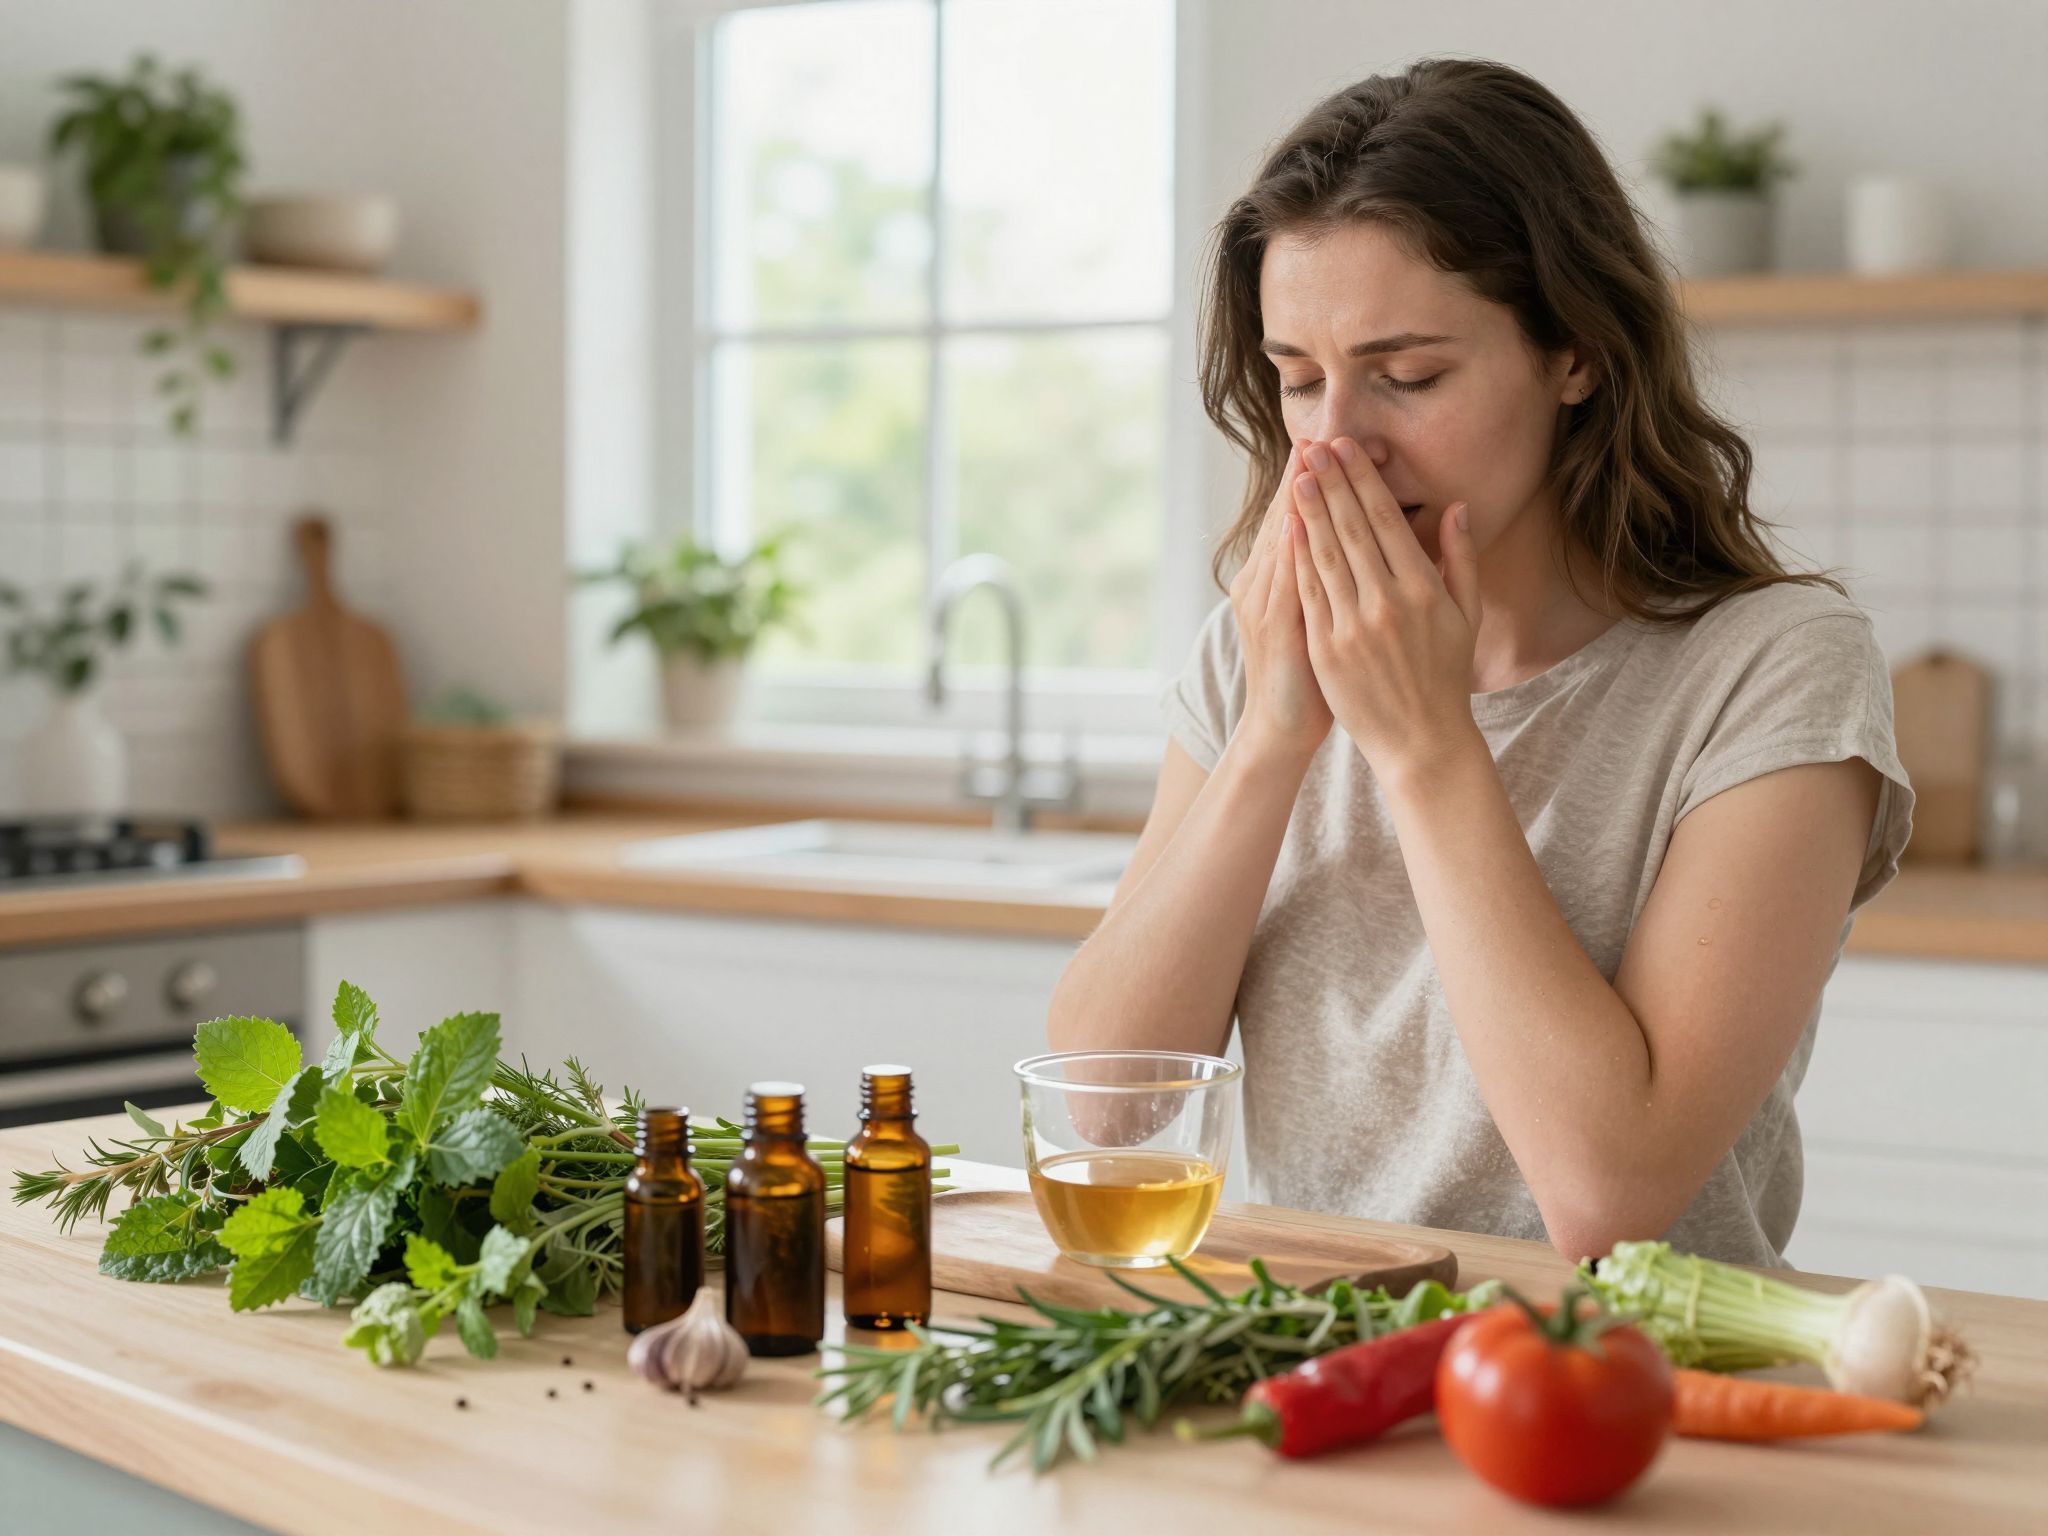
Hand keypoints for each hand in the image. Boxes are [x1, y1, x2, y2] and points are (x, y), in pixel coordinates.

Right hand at [1229, 437, 1333, 764]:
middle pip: (1285, 519)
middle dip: (1305, 477)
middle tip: (1320, 434)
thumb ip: (1327, 574)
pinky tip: (1296, 524)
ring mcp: (1263, 604)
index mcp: (1276, 578)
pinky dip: (1288, 552)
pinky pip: (1282, 582)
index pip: (1297, 518)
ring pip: (1280, 542)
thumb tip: (1335, 536)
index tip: (1335, 443)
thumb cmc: (1310, 677)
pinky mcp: (1272, 629)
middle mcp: (1262, 583)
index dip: (1315, 481)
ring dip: (1296, 502)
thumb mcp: (1316, 617)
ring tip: (1308, 462)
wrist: (1279, 729)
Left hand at [1287, 437, 1481, 781]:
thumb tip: (1456, 507)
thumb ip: (1461, 558)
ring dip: (1309, 510)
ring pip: (1326, 555)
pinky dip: (1297, 558)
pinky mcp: (1327, 650)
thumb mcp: (1466, 615)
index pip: (1386, 521)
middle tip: (1314, 445)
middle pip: (1352, 529)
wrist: (1420, 740)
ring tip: (1296, 473)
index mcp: (1423, 590)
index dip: (1363, 481)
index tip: (1347, 449)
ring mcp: (1353, 627)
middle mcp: (1387, 603)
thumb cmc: (1446, 675)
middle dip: (1331, 483)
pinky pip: (1310, 593)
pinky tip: (1288, 528)